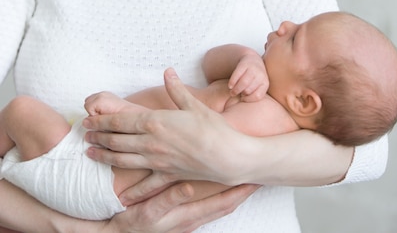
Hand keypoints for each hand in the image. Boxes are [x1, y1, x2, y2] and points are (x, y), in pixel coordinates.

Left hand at [84, 69, 252, 186]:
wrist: (228, 156)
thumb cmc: (213, 128)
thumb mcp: (193, 104)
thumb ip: (176, 89)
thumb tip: (168, 71)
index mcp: (155, 122)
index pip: (120, 121)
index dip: (101, 120)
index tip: (88, 119)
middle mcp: (151, 143)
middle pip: (116, 140)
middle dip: (98, 136)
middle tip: (85, 133)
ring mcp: (157, 161)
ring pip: (122, 160)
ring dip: (104, 156)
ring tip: (91, 153)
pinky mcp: (166, 175)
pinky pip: (144, 185)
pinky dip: (131, 191)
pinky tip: (120, 196)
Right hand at [104, 183, 258, 232]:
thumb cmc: (134, 223)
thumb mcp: (150, 212)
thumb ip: (169, 199)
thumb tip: (189, 186)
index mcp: (189, 216)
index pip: (222, 203)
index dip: (239, 192)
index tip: (254, 180)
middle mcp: (194, 221)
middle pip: (226, 206)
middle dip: (243, 192)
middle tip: (259, 176)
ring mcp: (190, 221)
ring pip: (219, 208)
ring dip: (233, 195)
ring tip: (246, 179)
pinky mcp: (184, 219)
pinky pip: (209, 209)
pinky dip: (219, 199)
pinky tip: (221, 189)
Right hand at [227, 52, 268, 100]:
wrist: (252, 59)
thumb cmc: (254, 78)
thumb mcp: (258, 86)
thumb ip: (254, 95)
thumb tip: (245, 108)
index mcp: (265, 83)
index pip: (257, 96)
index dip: (248, 99)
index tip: (243, 99)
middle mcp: (261, 75)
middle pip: (249, 90)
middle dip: (241, 94)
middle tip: (237, 94)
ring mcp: (253, 68)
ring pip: (243, 83)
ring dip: (236, 89)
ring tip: (232, 92)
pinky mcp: (244, 63)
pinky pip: (237, 75)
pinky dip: (232, 82)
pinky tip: (230, 85)